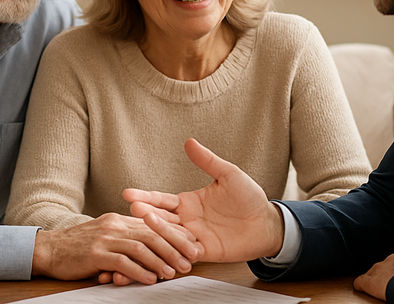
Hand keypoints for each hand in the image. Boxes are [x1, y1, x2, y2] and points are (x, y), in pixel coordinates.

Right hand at [31, 212, 194, 285]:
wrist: (49, 249)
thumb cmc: (79, 246)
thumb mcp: (106, 235)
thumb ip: (126, 238)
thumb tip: (153, 248)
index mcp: (120, 219)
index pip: (154, 225)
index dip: (175, 235)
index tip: (191, 246)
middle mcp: (115, 225)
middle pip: (152, 234)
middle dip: (174, 248)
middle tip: (188, 261)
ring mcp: (105, 238)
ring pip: (140, 247)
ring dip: (160, 261)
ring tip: (172, 272)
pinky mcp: (95, 253)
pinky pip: (122, 262)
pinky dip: (139, 271)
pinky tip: (150, 278)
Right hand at [123, 138, 284, 262]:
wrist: (265, 222)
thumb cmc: (248, 197)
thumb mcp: (228, 174)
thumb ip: (207, 161)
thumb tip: (189, 141)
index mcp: (188, 202)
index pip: (161, 199)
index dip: (146, 196)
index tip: (127, 193)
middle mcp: (187, 220)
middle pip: (161, 218)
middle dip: (147, 213)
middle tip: (133, 208)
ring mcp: (194, 237)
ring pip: (171, 235)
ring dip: (158, 230)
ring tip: (146, 221)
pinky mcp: (204, 252)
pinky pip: (186, 252)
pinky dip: (176, 250)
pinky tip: (166, 248)